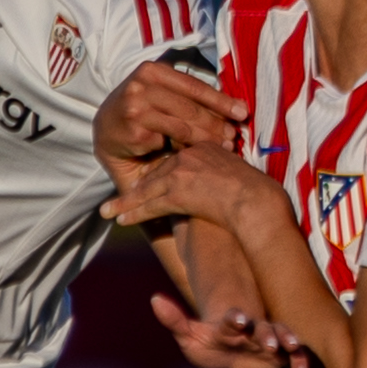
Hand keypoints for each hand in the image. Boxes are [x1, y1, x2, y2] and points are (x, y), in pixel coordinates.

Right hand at [94, 62, 244, 179]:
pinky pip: (169, 143)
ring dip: (206, 140)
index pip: (195, 86)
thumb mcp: (164, 98)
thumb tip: (235, 107)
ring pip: (183, 127)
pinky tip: (195, 156)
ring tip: (224, 148)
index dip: (221, 100)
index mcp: (154, 71)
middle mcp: (142, 85)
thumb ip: (190, 100)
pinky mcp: (134, 131)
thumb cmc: (142, 116)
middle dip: (217, 125)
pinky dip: (184, 150)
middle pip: (191, 108)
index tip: (243, 112)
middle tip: (235, 138)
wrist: (105, 134)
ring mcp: (136, 108)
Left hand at [103, 139, 273, 236]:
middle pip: (154, 171)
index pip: (171, 158)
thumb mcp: (237, 173)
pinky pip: (151, 205)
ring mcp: (182, 173)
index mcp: (203, 146)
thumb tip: (218, 183)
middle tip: (118, 192)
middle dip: (135, 185)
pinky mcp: (179, 192)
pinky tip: (121, 220)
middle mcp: (188, 155)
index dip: (155, 170)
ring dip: (125, 202)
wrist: (258, 203)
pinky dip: (134, 213)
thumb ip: (221, 172)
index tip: (143, 177)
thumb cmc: (256, 194)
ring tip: (108, 211)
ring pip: (146, 189)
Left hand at [151, 291, 307, 367]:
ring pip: (283, 338)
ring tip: (293, 349)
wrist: (229, 351)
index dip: (235, 318)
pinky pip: (296, 356)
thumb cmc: (209, 341)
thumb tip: (155, 299)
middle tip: (270, 343)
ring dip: (288, 342)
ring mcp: (270, 340)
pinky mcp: (282, 354)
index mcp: (230, 326)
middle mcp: (253, 330)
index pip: (232, 320)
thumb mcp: (189, 335)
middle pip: (262, 329)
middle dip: (267, 335)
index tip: (238, 319)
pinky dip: (302, 362)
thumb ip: (175, 320)